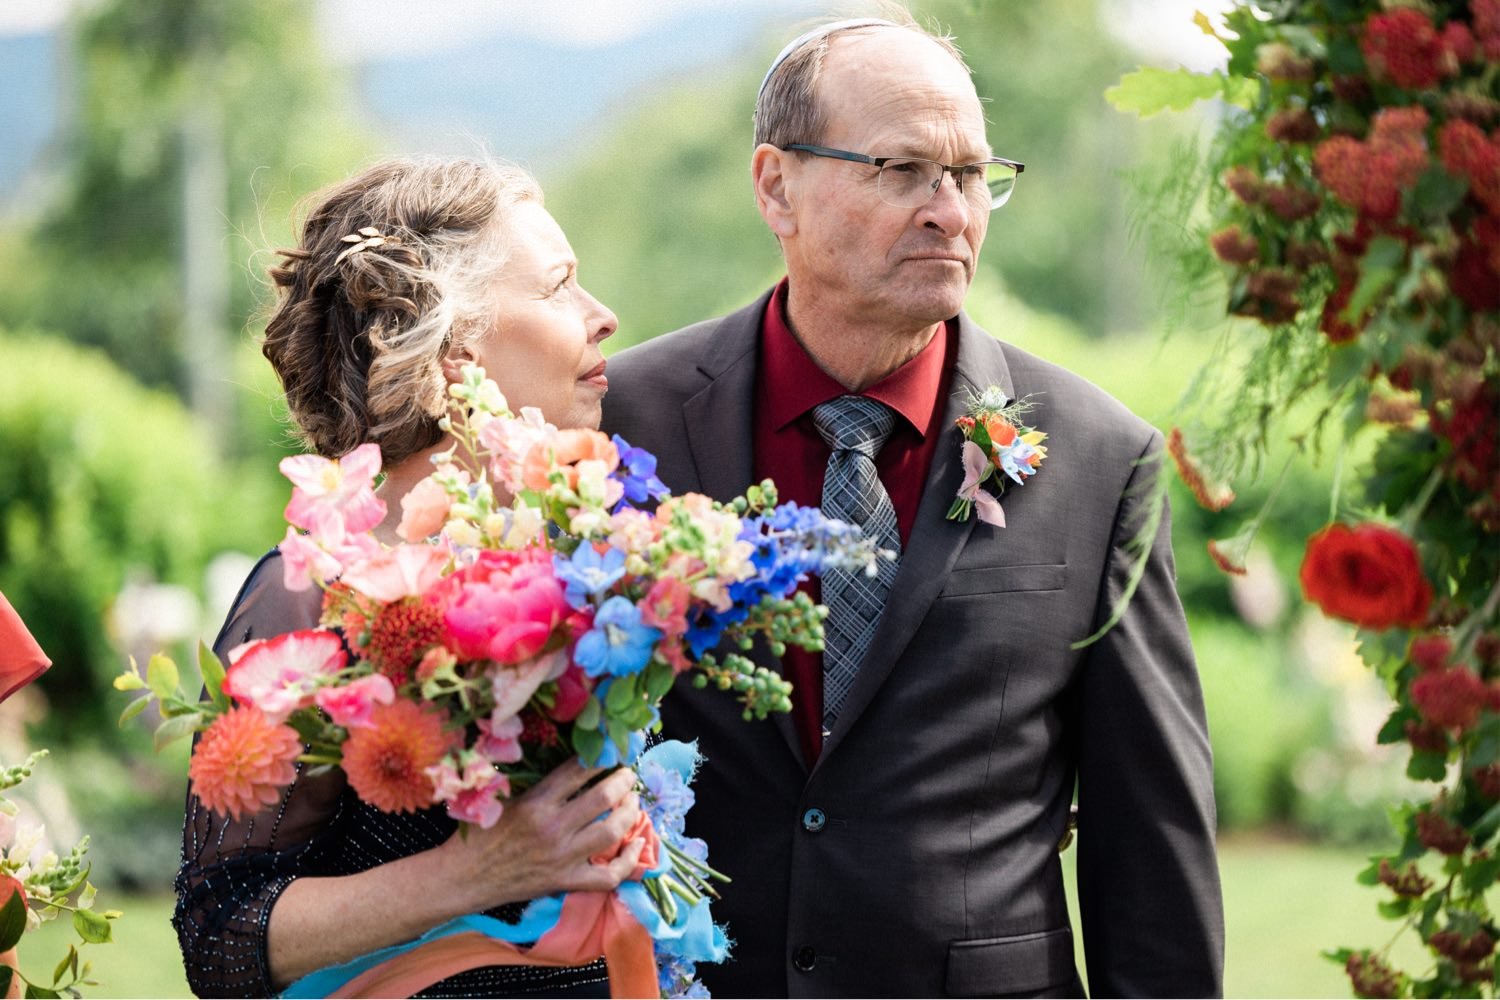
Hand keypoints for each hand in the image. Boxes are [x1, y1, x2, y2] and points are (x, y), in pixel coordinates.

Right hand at [436, 761, 644, 912]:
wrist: (461, 877)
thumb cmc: (479, 833)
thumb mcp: (503, 798)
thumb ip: (538, 784)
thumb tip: (573, 763)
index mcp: (535, 802)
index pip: (579, 770)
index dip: (602, 756)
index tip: (613, 749)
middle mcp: (552, 828)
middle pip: (604, 798)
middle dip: (623, 781)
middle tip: (627, 775)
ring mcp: (561, 858)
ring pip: (611, 832)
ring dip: (630, 813)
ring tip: (633, 802)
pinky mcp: (564, 882)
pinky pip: (608, 876)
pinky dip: (628, 862)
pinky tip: (638, 845)